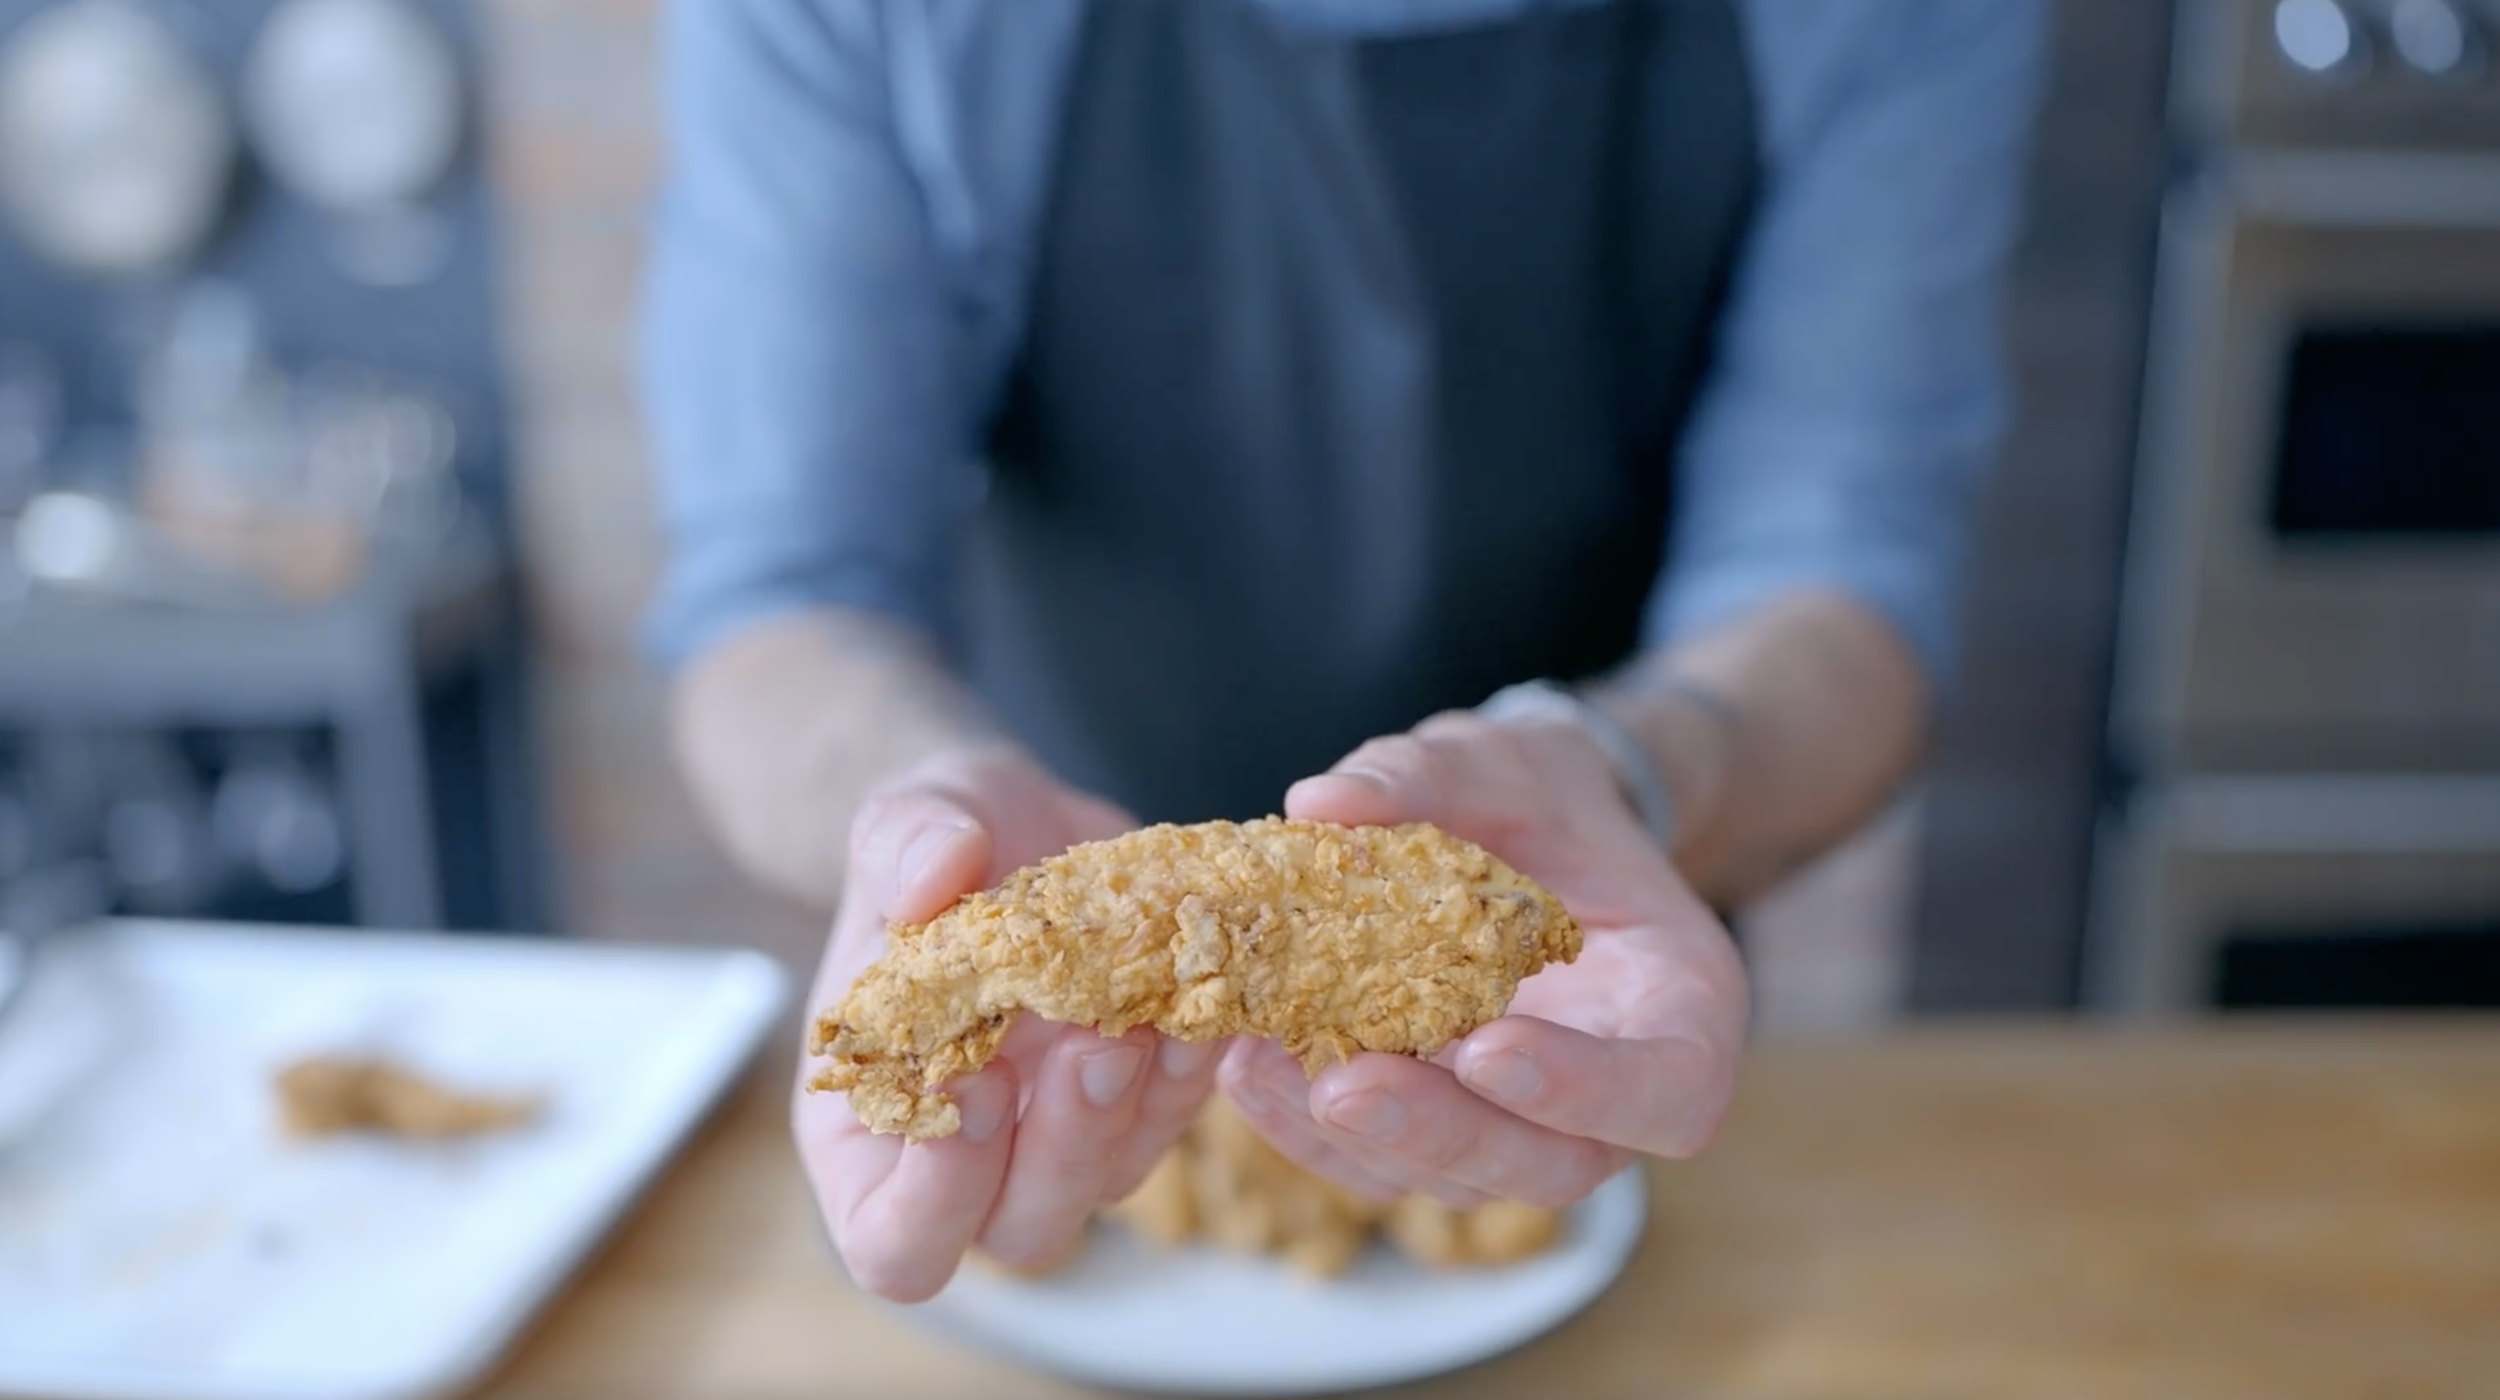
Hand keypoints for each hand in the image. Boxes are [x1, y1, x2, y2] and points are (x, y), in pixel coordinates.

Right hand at [791, 746, 1221, 1301]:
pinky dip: (1191, 1065)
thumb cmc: (932, 838)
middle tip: (1090, 1043)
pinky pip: (1176, 1115)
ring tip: (1145, 1010)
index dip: (936, 1192)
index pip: (892, 1240)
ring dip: (1136, 1111)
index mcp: (870, 1131)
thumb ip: (900, 846)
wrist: (1015, 821)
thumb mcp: (902, 817)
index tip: (972, 1076)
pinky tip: (1196, 991)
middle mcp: (972, 1157)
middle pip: (1022, 1230)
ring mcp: (1064, 1135)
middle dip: (1062, 1150)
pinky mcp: (1140, 1098)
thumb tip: (934, 874)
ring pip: (1111, 1183)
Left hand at [1222, 709, 1748, 1208]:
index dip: (1584, 1090)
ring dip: (1359, 1139)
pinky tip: (1249, 1069)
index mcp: (1678, 1009)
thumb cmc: (1536, 797)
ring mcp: (1526, 1125)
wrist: (1517, 830)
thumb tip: (1320, 802)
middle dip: (1444, 1134)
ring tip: (1265, 1066)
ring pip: (1457, 1179)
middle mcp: (1613, 1094)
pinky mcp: (1442, 1129)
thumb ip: (1425, 775)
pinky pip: (1384, 1161)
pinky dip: (1311, 1129)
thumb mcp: (1498, 760)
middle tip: (1344, 1087)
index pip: (1665, 1092)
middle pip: (1550, 1165)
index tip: (1488, 1049)